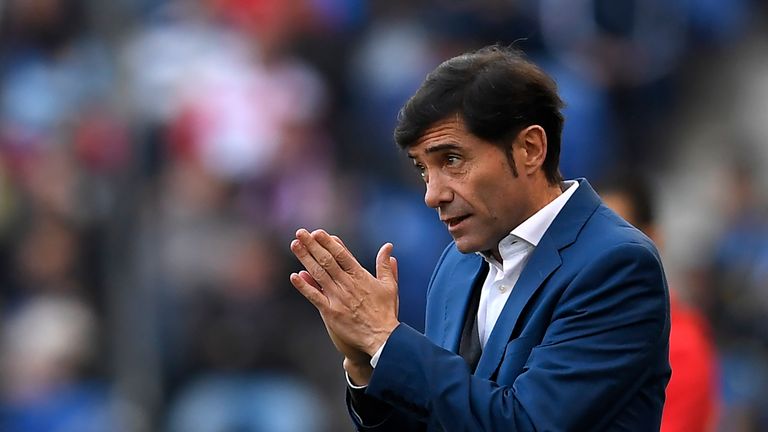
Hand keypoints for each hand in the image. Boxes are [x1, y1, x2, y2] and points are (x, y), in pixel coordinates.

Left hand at [289, 229, 399, 356]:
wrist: (382, 338)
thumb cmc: (386, 313)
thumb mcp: (390, 286)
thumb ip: (385, 266)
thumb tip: (388, 247)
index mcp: (360, 276)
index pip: (342, 254)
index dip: (328, 242)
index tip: (317, 232)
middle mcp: (347, 284)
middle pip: (327, 260)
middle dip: (312, 245)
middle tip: (300, 232)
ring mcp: (338, 297)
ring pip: (318, 274)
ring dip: (305, 258)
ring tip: (295, 245)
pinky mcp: (331, 312)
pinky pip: (314, 296)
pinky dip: (304, 286)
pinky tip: (294, 276)